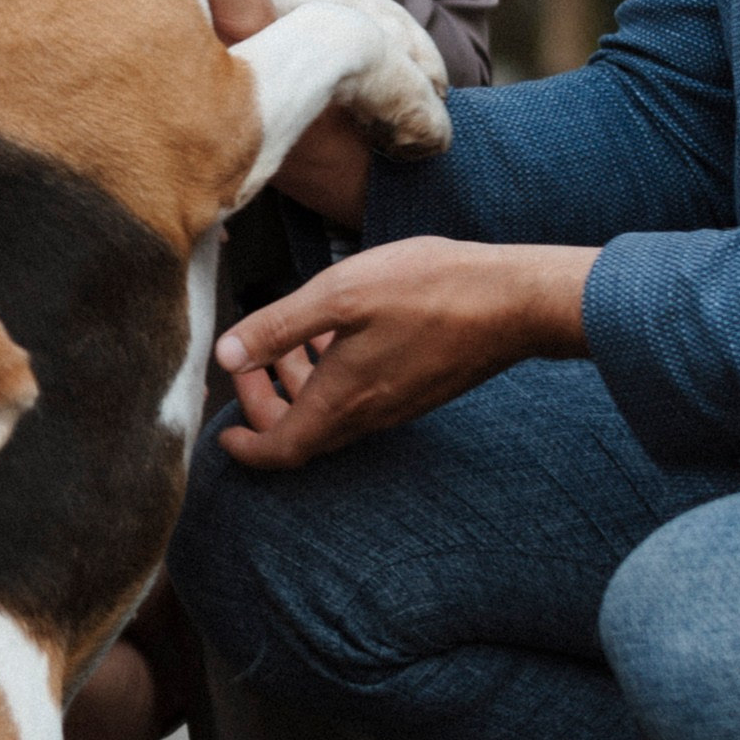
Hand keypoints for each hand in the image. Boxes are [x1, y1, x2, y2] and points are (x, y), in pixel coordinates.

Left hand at [212, 237, 595, 468]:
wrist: (515, 301)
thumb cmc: (430, 289)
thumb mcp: (339, 295)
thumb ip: (277, 327)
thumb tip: (225, 355)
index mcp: (342, 401)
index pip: (282, 449)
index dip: (247, 446)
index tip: (224, 430)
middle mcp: (369, 414)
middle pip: (301, 431)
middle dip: (265, 403)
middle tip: (250, 363)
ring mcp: (397, 403)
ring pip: (331, 411)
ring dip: (299, 383)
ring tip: (288, 338)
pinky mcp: (418, 387)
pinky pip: (361, 395)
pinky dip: (333, 374)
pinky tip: (337, 330)